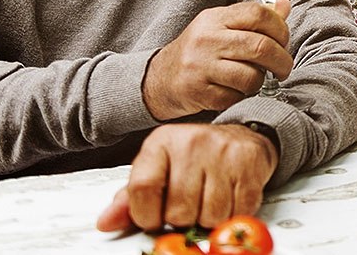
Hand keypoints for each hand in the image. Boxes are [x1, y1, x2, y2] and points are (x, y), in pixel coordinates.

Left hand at [96, 123, 277, 231]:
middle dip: (184, 218)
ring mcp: (223, 151)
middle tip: (190, 205)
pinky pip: (239, 210)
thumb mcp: (158, 170)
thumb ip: (130, 199)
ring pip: (210, 216)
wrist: (242, 135)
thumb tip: (106, 222)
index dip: (147, 215)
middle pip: (178, 210)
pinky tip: (229, 198)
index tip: (155, 217)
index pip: (142, 189)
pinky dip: (234, 215)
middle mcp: (192, 142)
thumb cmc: (196, 156)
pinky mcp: (250, 163)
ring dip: (210, 218)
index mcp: (161, 142)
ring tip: (210, 201)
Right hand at [143, 0, 292, 120]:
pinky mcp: (197, 92)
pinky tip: (235, 91)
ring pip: (251, 76)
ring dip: (261, 81)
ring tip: (256, 79)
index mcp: (215, 18)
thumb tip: (285, 4)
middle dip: (282, 61)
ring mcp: (199, 66)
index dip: (281, 29)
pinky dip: (242, 97)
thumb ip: (254, 18)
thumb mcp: (222, 27)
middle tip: (283, 68)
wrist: (159, 79)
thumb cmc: (199, 51)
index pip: (258, 14)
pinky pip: (235, 97)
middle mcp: (206, 39)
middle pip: (261, 46)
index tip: (284, 42)